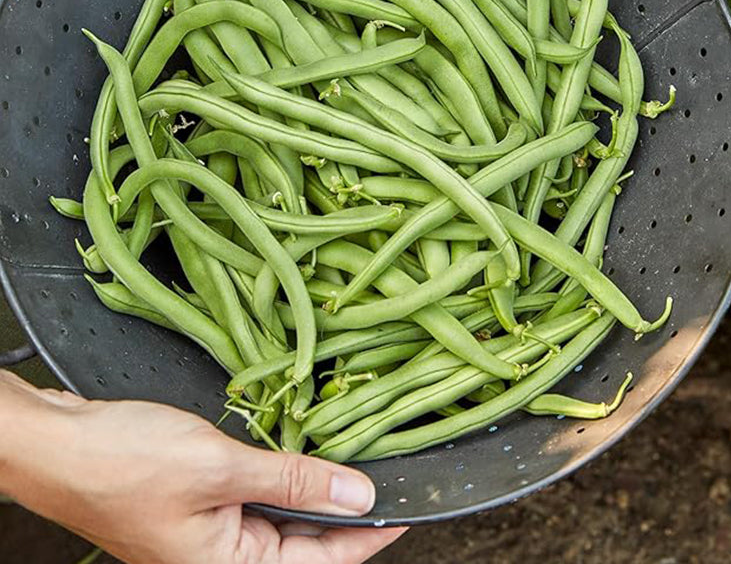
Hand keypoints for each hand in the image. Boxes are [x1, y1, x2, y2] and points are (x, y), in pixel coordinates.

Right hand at [0, 371, 405, 563]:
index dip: (369, 536)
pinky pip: (254, 497)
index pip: (322, 559)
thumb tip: (358, 493)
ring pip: (281, 516)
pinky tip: (297, 451)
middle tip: (381, 476)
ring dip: (312, 488)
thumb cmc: (125, 462)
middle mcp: (221, 559)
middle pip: (304, 541)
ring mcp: (207, 534)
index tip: (406, 512)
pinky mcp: (196, 505)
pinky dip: (280, 475)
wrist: (58, 444)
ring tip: (348, 460)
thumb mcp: (223, 467)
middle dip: (344, 510)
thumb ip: (295, 480)